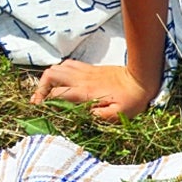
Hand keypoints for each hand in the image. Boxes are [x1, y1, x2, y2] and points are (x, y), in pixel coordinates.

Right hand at [30, 61, 157, 120]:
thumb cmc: (131, 100)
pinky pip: (68, 65)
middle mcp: (81, 79)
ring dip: (48, 79)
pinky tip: (62, 82)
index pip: (56, 93)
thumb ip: (96, 117)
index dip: (44, 101)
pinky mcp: (90, 68)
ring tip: (48, 92)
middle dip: (40, 88)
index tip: (40, 110)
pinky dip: (59, 72)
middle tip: (40, 101)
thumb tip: (78, 117)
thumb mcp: (117, 115)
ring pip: (57, 67)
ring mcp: (85, 71)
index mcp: (85, 92)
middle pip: (50, 75)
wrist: (141, 78)